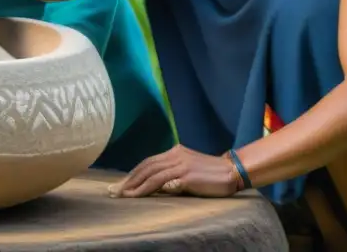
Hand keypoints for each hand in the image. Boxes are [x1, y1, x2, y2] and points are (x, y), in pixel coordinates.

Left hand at [107, 145, 240, 198]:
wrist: (232, 172)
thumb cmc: (210, 173)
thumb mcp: (188, 167)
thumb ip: (172, 171)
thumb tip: (154, 183)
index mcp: (174, 151)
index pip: (148, 162)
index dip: (133, 173)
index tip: (120, 184)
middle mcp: (175, 155)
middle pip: (145, 167)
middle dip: (128, 179)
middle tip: (113, 191)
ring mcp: (180, 164)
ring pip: (150, 174)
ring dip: (134, 185)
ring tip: (123, 195)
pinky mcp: (186, 176)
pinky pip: (162, 182)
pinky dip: (148, 188)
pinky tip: (139, 195)